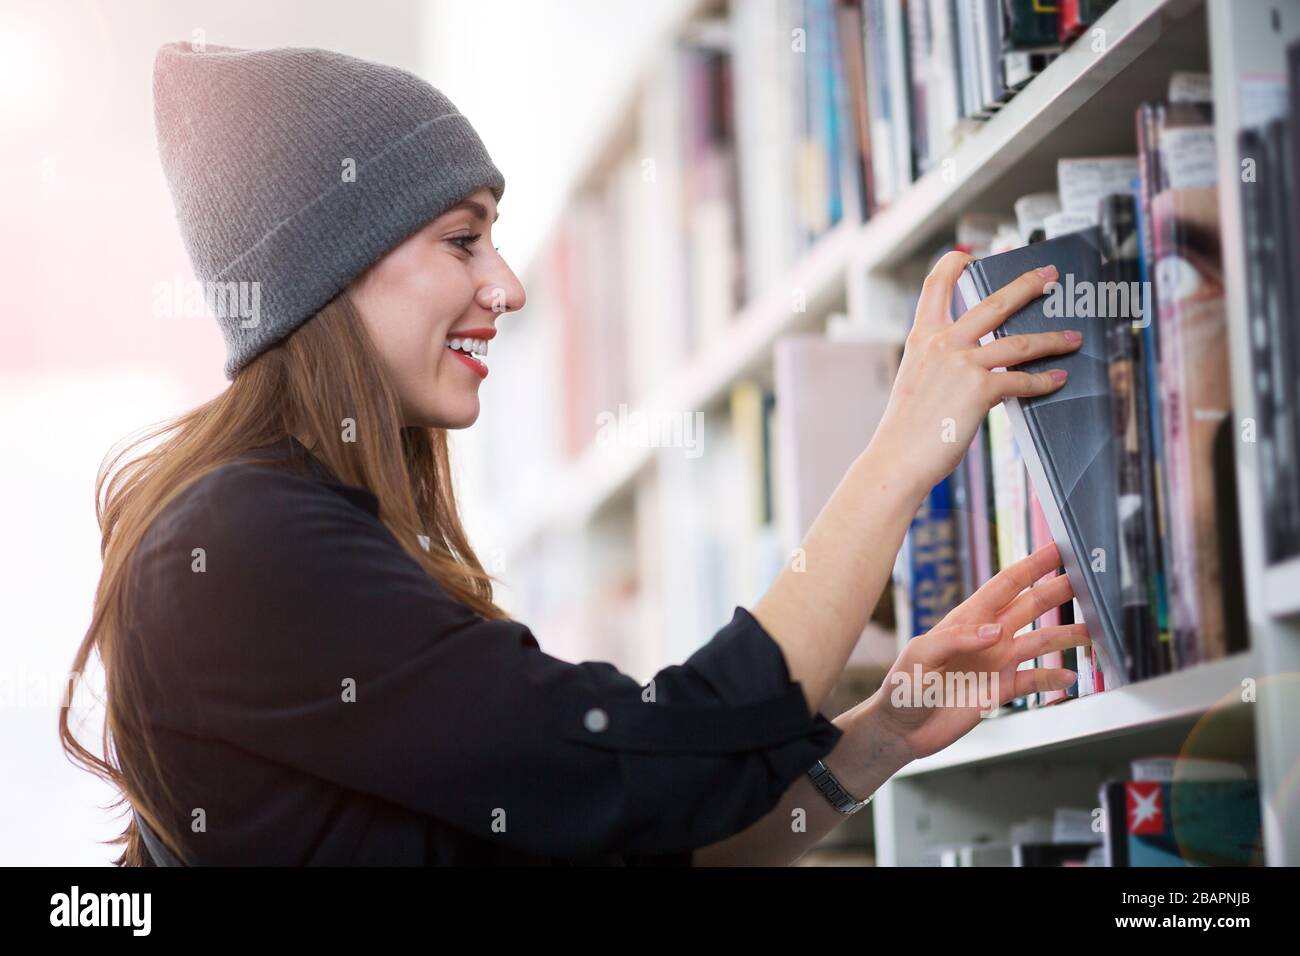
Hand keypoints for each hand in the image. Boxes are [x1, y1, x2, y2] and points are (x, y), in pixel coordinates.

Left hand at [859, 543, 1089, 761]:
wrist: (900, 730)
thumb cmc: (901, 688)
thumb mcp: (920, 656)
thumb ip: (956, 639)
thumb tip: (996, 631)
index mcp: (966, 619)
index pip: (1005, 585)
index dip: (1032, 566)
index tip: (1058, 550)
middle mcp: (987, 637)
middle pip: (1030, 607)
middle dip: (1058, 591)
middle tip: (1087, 580)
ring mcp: (996, 662)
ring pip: (1040, 642)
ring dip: (1066, 635)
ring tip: (1093, 630)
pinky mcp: (1000, 690)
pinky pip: (1034, 680)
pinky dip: (1053, 679)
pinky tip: (1070, 677)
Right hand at [868, 251, 1082, 493]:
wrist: (897, 457)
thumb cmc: (905, 428)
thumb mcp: (916, 381)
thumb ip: (943, 364)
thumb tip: (979, 364)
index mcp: (922, 338)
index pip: (936, 286)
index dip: (954, 265)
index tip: (969, 255)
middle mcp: (942, 343)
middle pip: (994, 302)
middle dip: (1027, 285)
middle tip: (1049, 275)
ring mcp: (962, 364)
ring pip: (1020, 342)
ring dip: (1053, 338)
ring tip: (1073, 337)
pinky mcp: (980, 389)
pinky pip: (1021, 380)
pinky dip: (1044, 381)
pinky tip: (1058, 379)